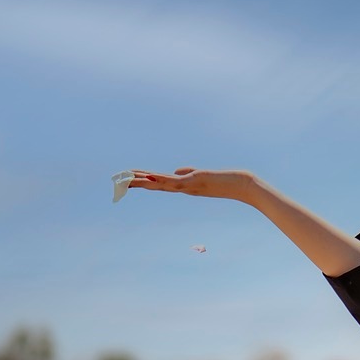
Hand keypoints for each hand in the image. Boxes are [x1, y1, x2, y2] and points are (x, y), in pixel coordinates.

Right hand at [128, 168, 256, 201]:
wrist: (241, 185)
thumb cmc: (224, 181)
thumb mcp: (201, 175)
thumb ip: (187, 173)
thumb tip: (176, 171)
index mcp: (183, 185)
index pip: (158, 183)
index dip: (143, 181)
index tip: (127, 179)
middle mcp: (183, 187)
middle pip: (155, 185)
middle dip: (137, 183)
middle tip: (118, 182)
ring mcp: (188, 185)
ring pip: (161, 183)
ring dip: (144, 181)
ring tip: (127, 179)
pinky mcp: (195, 182)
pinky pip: (174, 181)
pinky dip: (161, 179)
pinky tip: (150, 177)